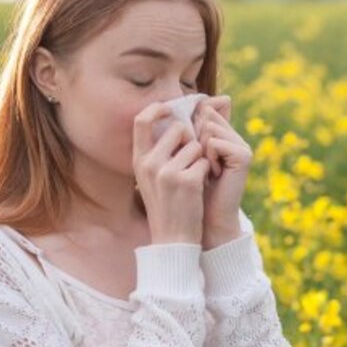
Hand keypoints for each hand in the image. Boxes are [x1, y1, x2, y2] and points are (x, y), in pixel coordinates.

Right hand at [133, 101, 211, 244]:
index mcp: (139, 161)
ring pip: (195, 146)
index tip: (169, 108)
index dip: (156, 108)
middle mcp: (150, 164)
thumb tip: (174, 123)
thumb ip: (157, 152)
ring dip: (200, 158)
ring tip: (192, 178)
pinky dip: (207, 172)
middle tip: (191, 158)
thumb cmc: (166, 204)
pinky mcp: (188, 181)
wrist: (173, 238)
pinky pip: (205, 161)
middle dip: (190, 139)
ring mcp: (168, 172)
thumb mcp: (151, 178)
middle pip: (177, 129)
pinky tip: (199, 188)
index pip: (141, 121)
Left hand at [192, 95, 252, 248]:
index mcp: (222, 133)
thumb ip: (187, 129)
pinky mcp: (244, 155)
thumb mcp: (184, 154)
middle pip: (205, 116)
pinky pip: (215, 142)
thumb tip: (190, 100)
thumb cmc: (190, 188)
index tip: (192, 154)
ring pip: (209, 127)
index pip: (204, 109)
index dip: (191, 128)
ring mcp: (241, 144)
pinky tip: (214, 174)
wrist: (205, 218)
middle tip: (200, 164)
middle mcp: (234, 136)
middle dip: (194, 139)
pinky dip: (208, 158)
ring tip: (207, 169)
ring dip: (200, 150)